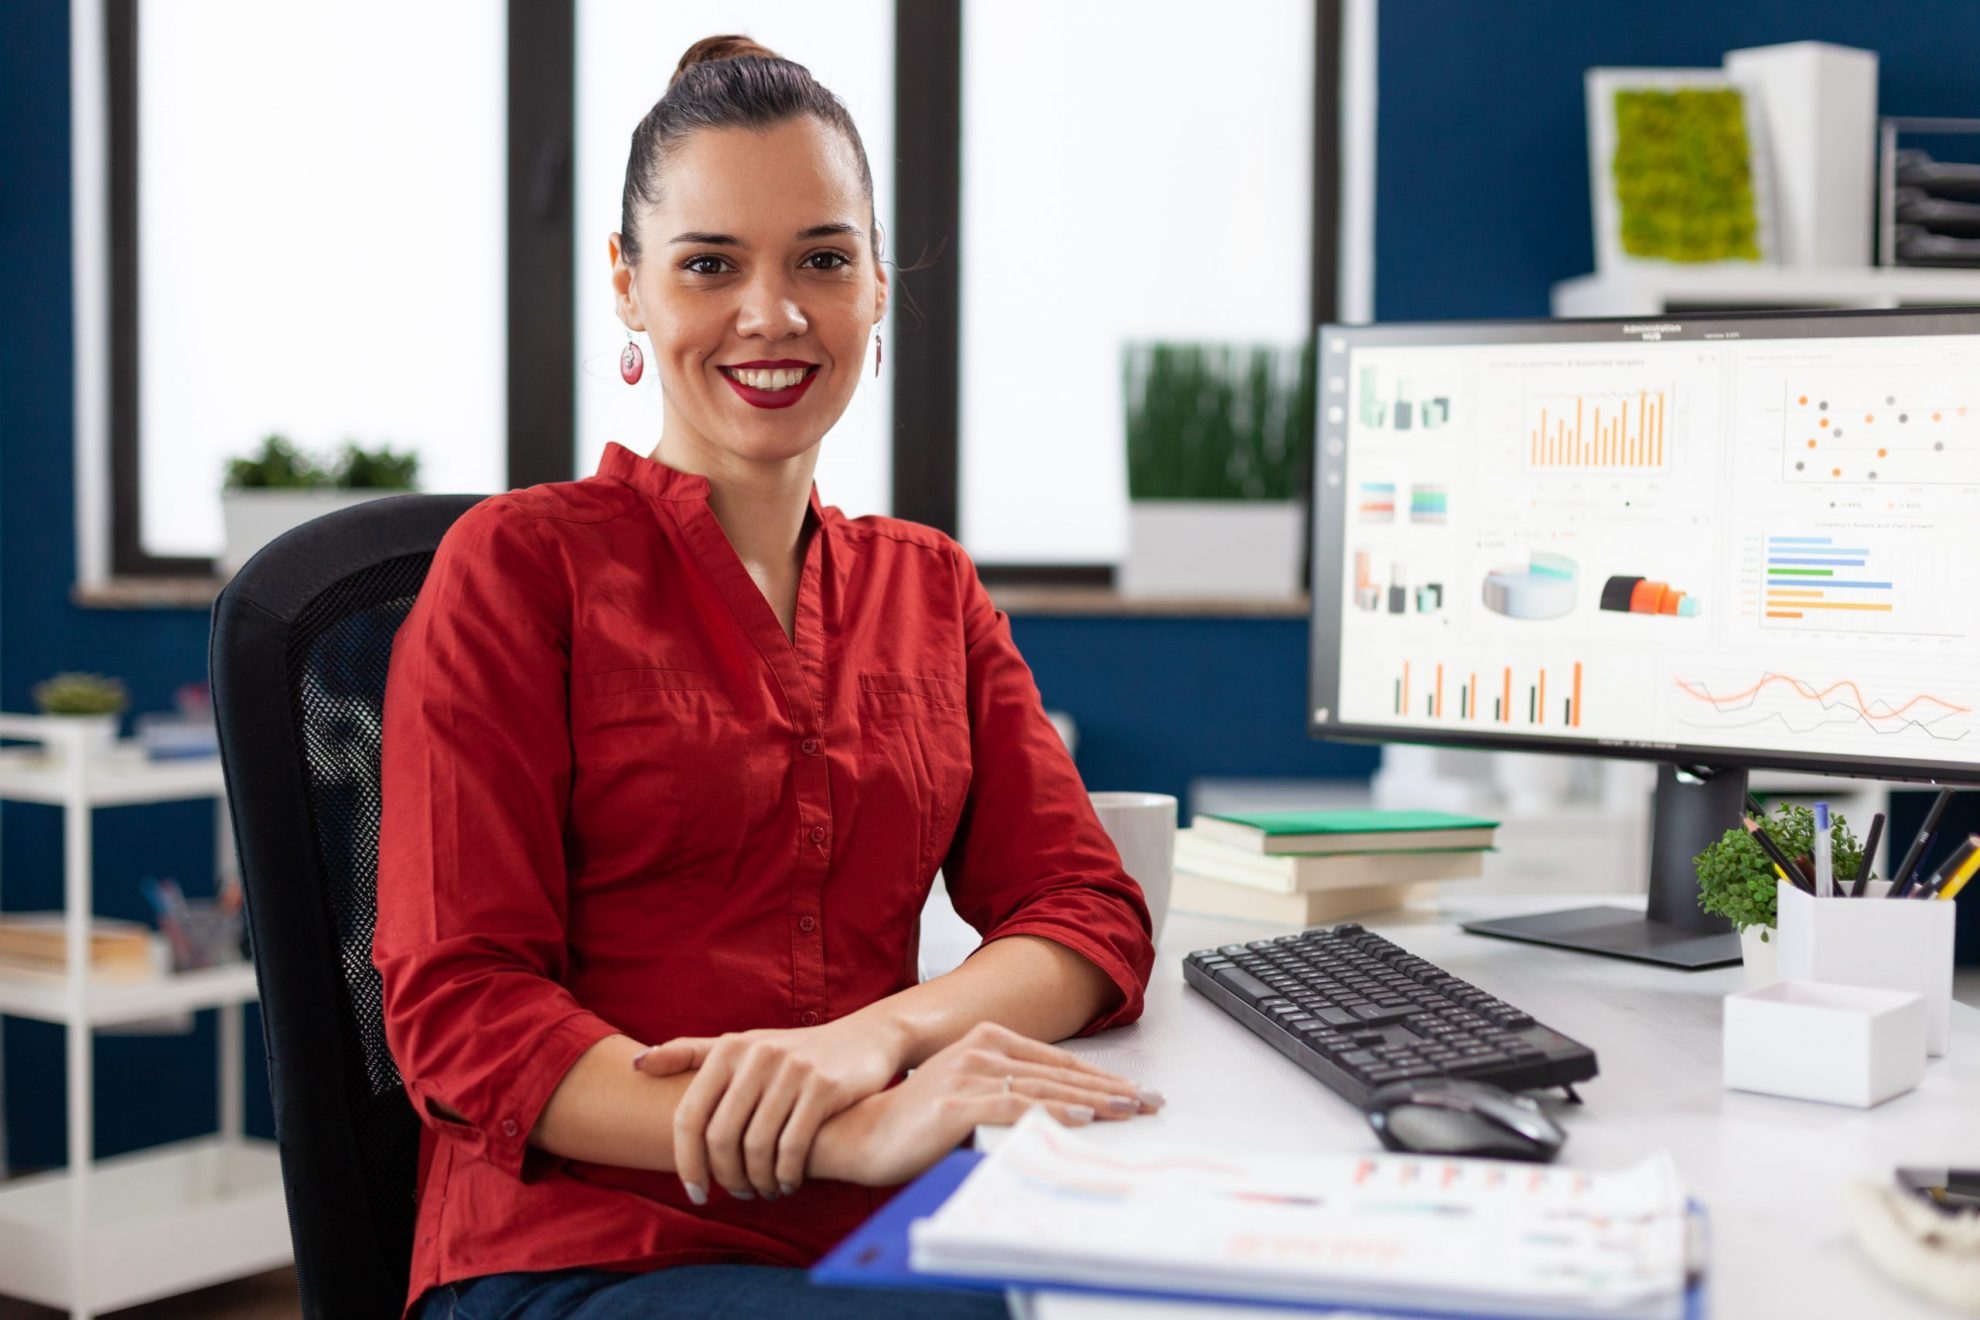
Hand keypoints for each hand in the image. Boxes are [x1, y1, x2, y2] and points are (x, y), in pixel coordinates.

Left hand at [632, 1016, 908, 1202]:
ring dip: (757, 1181)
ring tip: (763, 1191)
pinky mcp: (824, 1087)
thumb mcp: (744, 1044)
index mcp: (729, 1048)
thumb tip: (636, 1066)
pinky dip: (785, 1176)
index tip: (694, 1192)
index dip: (686, 1162)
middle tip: (736, 1194)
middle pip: (721, 1138)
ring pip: (757, 1147)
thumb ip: (690, 1053)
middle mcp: (757, 1055)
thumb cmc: (794, 1052)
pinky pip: (793, 1148)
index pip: (689, 1117)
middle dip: (725, 1177)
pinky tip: (787, 1183)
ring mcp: (792, 1070)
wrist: (865, 1039)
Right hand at [808, 1020, 1162, 1188]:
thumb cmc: (913, 1121)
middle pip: (1058, 1071)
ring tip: (1126, 1111)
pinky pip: (1015, 1107)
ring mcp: (967, 1073)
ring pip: (1044, 1087)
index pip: (1056, 1061)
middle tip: (1147, 1103)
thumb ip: (1009, 1096)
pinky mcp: (956, 1102)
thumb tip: (1062, 1111)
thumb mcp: (971, 1099)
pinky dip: (1051, 1112)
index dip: (1099, 1076)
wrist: (858, 1134)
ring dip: (1091, 1100)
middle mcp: (979, 1049)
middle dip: (1109, 1089)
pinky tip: (1079, 1118)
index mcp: (985, 1040)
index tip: (1134, 1091)